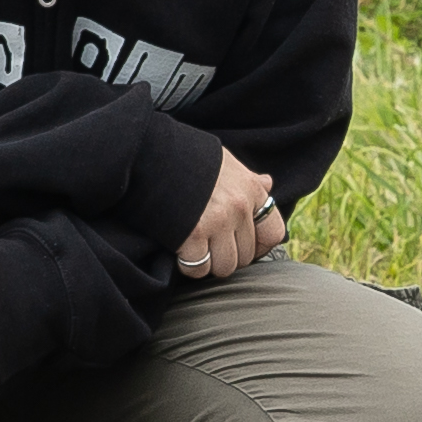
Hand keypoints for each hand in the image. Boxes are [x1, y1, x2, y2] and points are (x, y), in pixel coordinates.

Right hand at [175, 145, 283, 282]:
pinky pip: (198, 269)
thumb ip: (246, 178)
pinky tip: (180, 251)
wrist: (148, 153)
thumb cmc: (186, 157)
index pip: (273, 233)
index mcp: (251, 189)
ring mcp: (218, 222)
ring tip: (194, 248)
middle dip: (227, 255)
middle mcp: (239, 207)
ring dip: (209, 263)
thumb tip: (267, 183)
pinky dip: (188, 266)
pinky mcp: (193, 235)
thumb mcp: (224, 161)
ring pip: (225, 267)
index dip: (259, 247)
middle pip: (245, 256)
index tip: (242, 246)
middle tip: (208, 245)